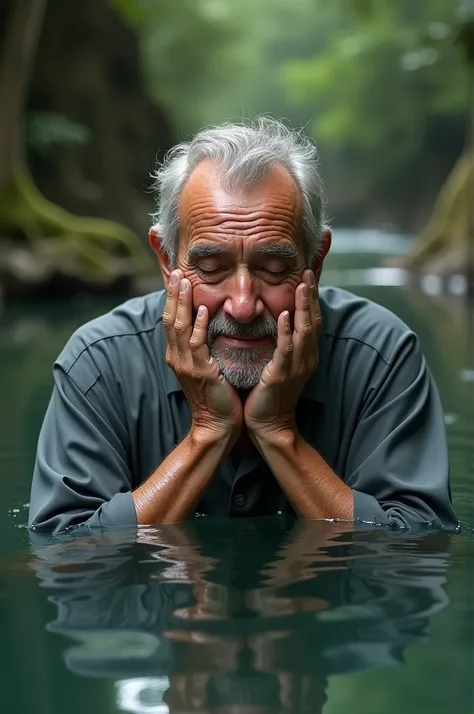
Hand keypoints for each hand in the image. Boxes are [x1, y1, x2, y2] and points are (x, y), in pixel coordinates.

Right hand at [164, 270, 242, 439]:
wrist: (217, 425)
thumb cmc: (216, 396)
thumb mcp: (206, 366)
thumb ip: (203, 346)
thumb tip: (208, 323)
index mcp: (177, 355)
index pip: (171, 320)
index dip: (173, 298)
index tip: (177, 277)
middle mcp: (177, 357)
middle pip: (170, 319)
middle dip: (173, 294)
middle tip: (176, 271)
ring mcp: (186, 364)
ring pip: (179, 327)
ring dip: (182, 303)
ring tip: (185, 282)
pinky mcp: (200, 372)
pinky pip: (196, 344)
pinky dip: (198, 325)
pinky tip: (202, 310)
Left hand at [244, 269, 320, 438]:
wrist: (270, 426)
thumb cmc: (271, 395)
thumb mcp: (281, 365)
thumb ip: (283, 344)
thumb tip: (278, 321)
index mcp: (306, 354)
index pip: (312, 320)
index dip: (312, 297)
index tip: (309, 275)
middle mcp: (306, 358)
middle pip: (313, 320)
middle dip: (312, 295)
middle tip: (309, 271)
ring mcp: (296, 367)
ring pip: (304, 331)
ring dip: (303, 307)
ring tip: (303, 285)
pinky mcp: (281, 375)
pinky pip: (286, 350)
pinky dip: (287, 331)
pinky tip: (285, 315)